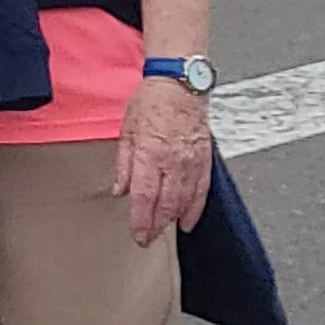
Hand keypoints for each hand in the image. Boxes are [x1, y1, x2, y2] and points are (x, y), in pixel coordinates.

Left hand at [114, 78, 212, 244]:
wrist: (180, 85)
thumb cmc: (151, 103)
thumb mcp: (126, 130)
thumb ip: (124, 164)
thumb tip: (120, 190)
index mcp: (150, 154)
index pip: (144, 197)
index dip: (140, 220)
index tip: (137, 235)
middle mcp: (173, 162)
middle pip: (165, 204)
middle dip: (155, 226)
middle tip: (146, 239)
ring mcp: (191, 162)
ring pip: (184, 200)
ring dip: (173, 220)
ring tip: (163, 232)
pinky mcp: (204, 160)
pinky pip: (202, 190)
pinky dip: (195, 208)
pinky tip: (188, 220)